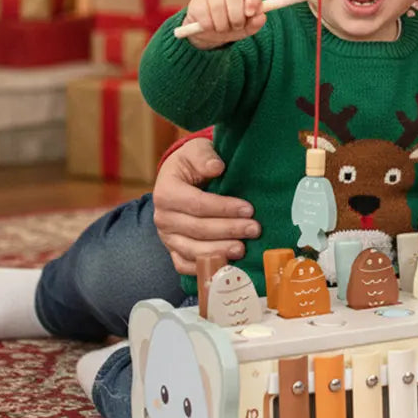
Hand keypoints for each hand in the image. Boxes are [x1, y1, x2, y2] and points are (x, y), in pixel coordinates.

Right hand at [152, 136, 259, 275]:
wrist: (181, 177)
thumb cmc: (192, 163)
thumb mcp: (196, 150)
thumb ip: (204, 156)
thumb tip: (216, 167)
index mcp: (166, 192)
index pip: (197, 204)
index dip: (224, 208)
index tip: (248, 209)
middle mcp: (163, 217)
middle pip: (197, 229)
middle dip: (229, 230)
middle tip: (254, 229)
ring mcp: (167, 236)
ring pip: (192, 250)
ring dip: (219, 251)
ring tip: (243, 249)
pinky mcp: (173, 250)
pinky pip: (185, 265)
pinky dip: (204, 268)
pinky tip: (225, 265)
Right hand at [181, 0, 265, 48]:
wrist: (207, 32)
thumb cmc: (231, 26)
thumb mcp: (245, 28)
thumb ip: (255, 23)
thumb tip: (261, 17)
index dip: (253, 0)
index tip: (250, 13)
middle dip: (237, 17)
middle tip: (236, 26)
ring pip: (218, 7)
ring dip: (222, 25)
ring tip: (222, 28)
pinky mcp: (197, 2)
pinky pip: (204, 15)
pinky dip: (209, 26)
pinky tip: (209, 27)